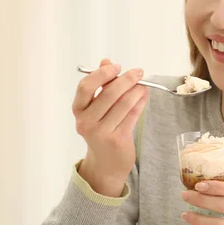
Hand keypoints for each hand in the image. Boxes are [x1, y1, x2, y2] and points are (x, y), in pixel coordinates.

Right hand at [73, 58, 148, 195]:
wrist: (106, 163)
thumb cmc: (102, 130)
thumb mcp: (97, 108)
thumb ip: (102, 85)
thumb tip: (106, 61)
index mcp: (78, 110)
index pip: (85, 87)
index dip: (102, 74)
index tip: (116, 66)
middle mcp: (86, 121)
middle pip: (108, 94)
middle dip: (126, 79)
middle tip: (139, 72)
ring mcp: (101, 132)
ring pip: (124, 104)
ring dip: (137, 90)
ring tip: (144, 84)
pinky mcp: (117, 140)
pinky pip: (132, 115)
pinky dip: (140, 103)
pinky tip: (144, 96)